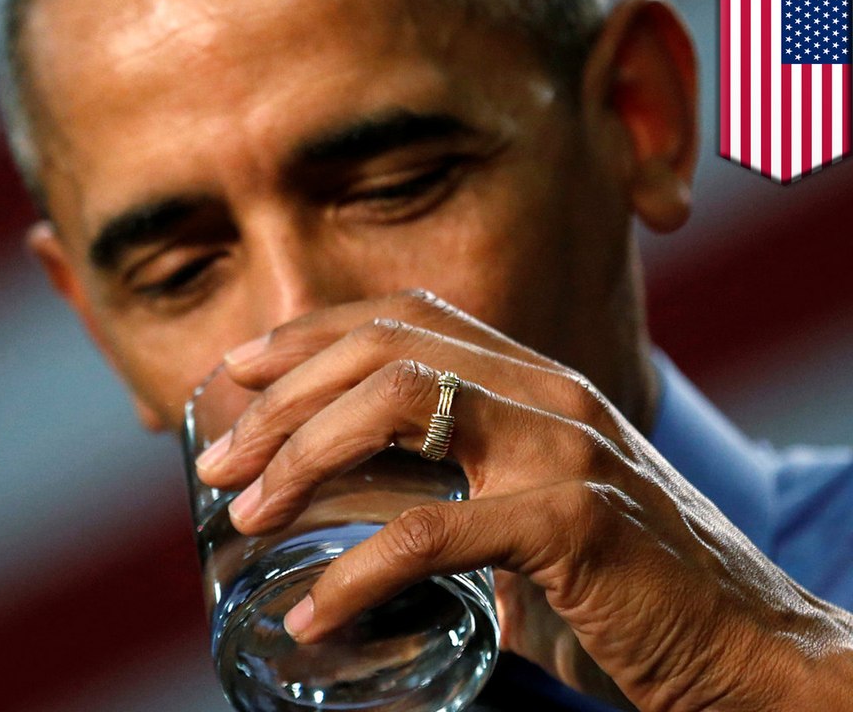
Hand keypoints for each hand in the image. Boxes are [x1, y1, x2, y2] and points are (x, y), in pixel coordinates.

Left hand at [195, 290, 852, 710]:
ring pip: (399, 406)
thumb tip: (344, 523)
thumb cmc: (627, 586)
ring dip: (302, 455)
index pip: (406, 315)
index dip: (311, 333)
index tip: (237, 372)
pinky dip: (357, 574)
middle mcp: (550, 392)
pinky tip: (313, 613)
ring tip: (245, 513)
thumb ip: (456, 491)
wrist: (750, 648)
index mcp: (536, 381)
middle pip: (384, 349)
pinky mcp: (579, 522)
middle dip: (281, 401)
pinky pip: (434, 531)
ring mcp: (568, 448)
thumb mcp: (532, 510)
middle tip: (214, 462)